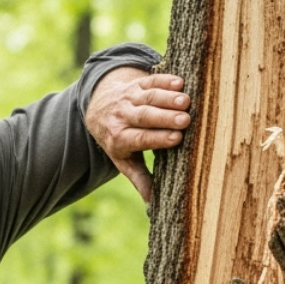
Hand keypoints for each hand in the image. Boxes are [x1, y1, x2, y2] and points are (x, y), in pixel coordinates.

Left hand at [84, 66, 191, 201]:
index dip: (157, 138)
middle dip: (164, 118)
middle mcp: (122, 116)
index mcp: (119, 138)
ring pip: (148, 97)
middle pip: (144, 116)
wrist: (98, 108)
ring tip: (186, 101)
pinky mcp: (136, 84)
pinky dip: (164, 80)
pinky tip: (180, 82)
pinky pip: (149, 80)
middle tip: (185, 120)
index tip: (177, 139)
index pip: (139, 138)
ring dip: (167, 98)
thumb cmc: (118, 138)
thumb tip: (152, 203)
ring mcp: (129, 98)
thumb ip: (138, 177)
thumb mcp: (123, 160)